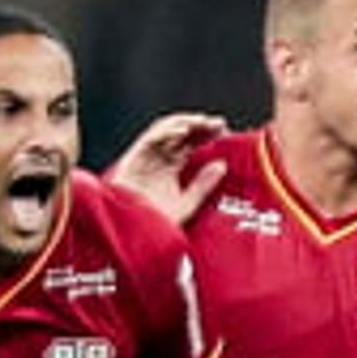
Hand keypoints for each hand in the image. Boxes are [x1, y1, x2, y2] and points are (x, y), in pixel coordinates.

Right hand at [108, 111, 230, 224]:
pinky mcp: (132, 159)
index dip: (207, 135)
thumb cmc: (156, 224)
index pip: (191, 144)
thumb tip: (222, 164)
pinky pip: (149, 139)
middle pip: (180, 135)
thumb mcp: (187, 204)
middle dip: (199, 126)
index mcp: (171, 168)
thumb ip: (203, 185)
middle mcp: (158, 160)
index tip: (225, 131)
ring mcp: (145, 158)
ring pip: (164, 131)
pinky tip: (183, 131)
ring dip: (184, 123)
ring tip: (203, 122)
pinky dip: (165, 132)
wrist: (131, 235)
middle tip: (218, 123)